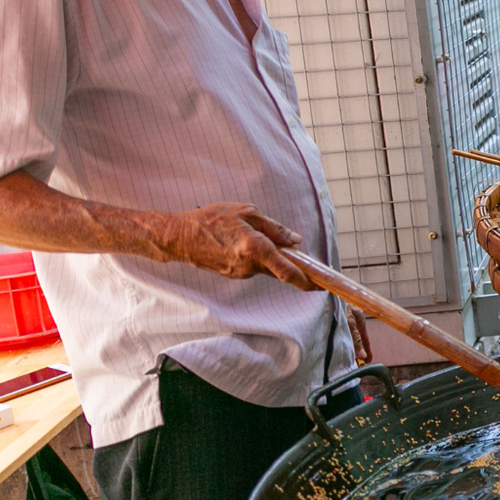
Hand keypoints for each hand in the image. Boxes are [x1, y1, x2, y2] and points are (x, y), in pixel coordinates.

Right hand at [154, 202, 312, 288]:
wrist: (179, 237)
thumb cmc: (212, 219)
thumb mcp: (246, 213)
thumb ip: (275, 228)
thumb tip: (296, 241)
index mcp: (256, 248)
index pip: (288, 271)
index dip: (306, 281)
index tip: (320, 286)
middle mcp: (249, 265)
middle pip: (280, 270)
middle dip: (289, 262)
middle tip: (292, 249)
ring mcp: (239, 273)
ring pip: (266, 267)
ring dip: (269, 257)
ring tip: (252, 237)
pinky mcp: (232, 275)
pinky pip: (253, 267)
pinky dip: (256, 258)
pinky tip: (243, 244)